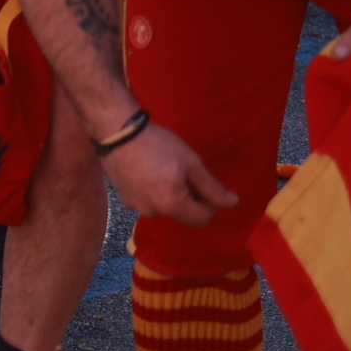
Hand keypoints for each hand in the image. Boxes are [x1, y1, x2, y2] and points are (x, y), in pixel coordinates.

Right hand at [99, 120, 238, 227]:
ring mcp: (136, 207)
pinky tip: (147, 171)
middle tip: (182, 171)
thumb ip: (212, 187)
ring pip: (164, 207)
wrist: (117, 132)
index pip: (203, 218)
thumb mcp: (191, 162)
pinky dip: (153, 191)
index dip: (210, 203)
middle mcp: (153, 213)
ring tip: (162, 169)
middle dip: (188, 197)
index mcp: (172, 205)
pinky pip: (148, 201)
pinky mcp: (124, 199)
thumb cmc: (157, 144)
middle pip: (183, 213)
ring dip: (170, 194)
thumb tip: (233, 203)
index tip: (203, 182)